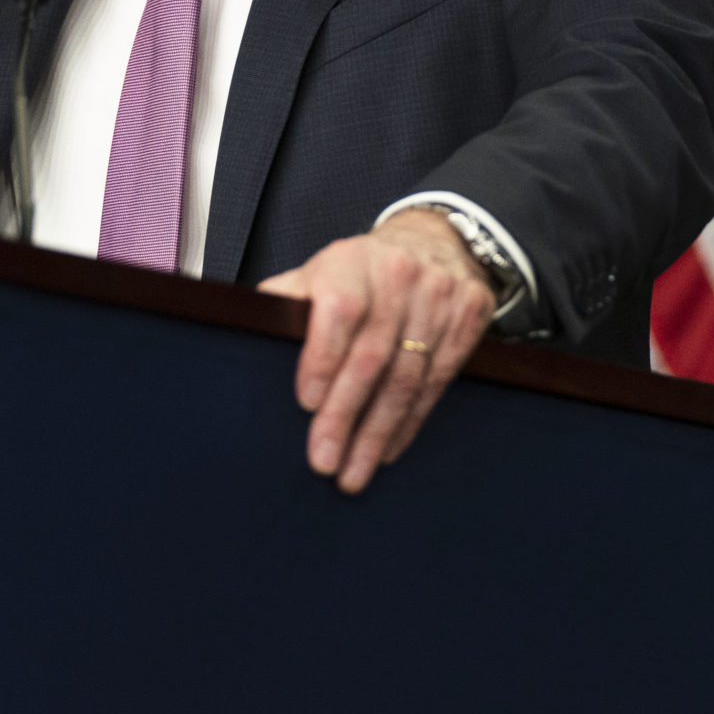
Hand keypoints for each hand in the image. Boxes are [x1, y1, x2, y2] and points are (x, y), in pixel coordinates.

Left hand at [258, 209, 496, 493]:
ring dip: (378, 432)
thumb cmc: (359, 270)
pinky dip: (410, 422)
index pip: (339, 310)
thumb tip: (245, 330)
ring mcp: (438, 297)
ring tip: (353, 471)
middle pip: (372, 355)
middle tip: (324, 461)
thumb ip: (286, 300)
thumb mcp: (319, 270)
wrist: (432, 241)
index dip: (323, 357)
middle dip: (346, 415)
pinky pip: (437, 381)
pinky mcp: (468, 317)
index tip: (308, 402)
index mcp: (351, 261)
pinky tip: (389, 449)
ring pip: (407, 377)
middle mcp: (398, 275)